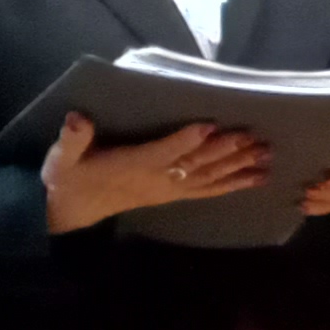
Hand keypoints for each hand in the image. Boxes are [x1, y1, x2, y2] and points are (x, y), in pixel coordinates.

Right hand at [41, 115, 267, 235]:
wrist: (71, 211)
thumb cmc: (69, 177)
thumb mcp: (61, 159)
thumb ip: (72, 140)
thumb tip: (76, 119)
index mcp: (131, 165)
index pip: (163, 152)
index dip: (185, 140)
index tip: (209, 125)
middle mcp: (156, 179)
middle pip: (195, 164)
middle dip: (226, 151)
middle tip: (255, 138)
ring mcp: (168, 189)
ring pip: (208, 177)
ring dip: (238, 167)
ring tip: (267, 156)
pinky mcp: (174, 195)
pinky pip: (208, 191)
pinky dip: (234, 184)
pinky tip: (258, 178)